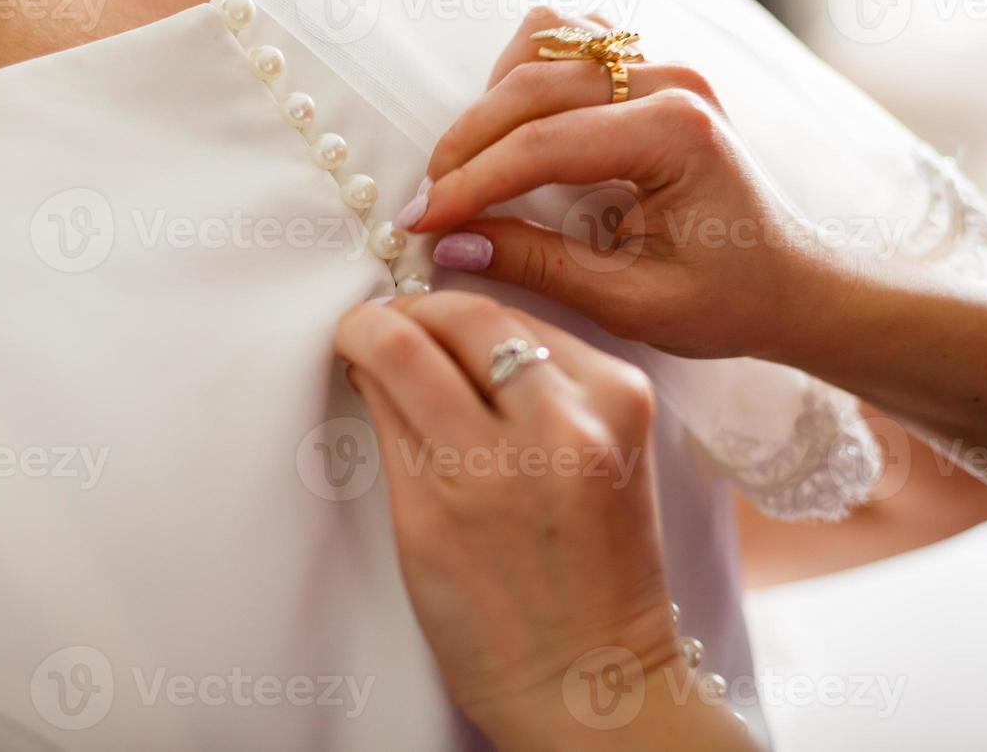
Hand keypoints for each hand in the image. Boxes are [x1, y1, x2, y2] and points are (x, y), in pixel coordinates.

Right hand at [335, 291, 750, 749]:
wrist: (591, 674)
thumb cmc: (493, 624)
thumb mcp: (416, 526)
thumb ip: (392, 424)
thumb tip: (371, 354)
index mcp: (485, 471)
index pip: (404, 350)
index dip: (364, 327)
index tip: (351, 331)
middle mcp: (556, 431)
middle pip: (467, 315)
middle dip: (414, 313)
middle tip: (387, 330)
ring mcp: (607, 412)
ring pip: (514, 318)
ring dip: (465, 325)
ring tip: (436, 354)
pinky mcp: (634, 404)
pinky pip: (559, 342)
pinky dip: (518, 347)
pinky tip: (495, 378)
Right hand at [394, 9, 832, 360]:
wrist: (793, 282)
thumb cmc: (729, 301)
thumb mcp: (633, 304)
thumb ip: (540, 267)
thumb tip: (453, 246)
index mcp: (677, 134)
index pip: (542, 144)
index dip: (469, 185)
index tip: (420, 223)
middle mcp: (670, 81)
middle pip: (530, 86)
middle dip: (465, 147)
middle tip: (426, 206)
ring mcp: (661, 65)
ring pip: (543, 44)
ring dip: (492, 101)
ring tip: (469, 169)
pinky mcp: (649, 68)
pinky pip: (566, 40)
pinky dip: (524, 75)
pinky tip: (512, 132)